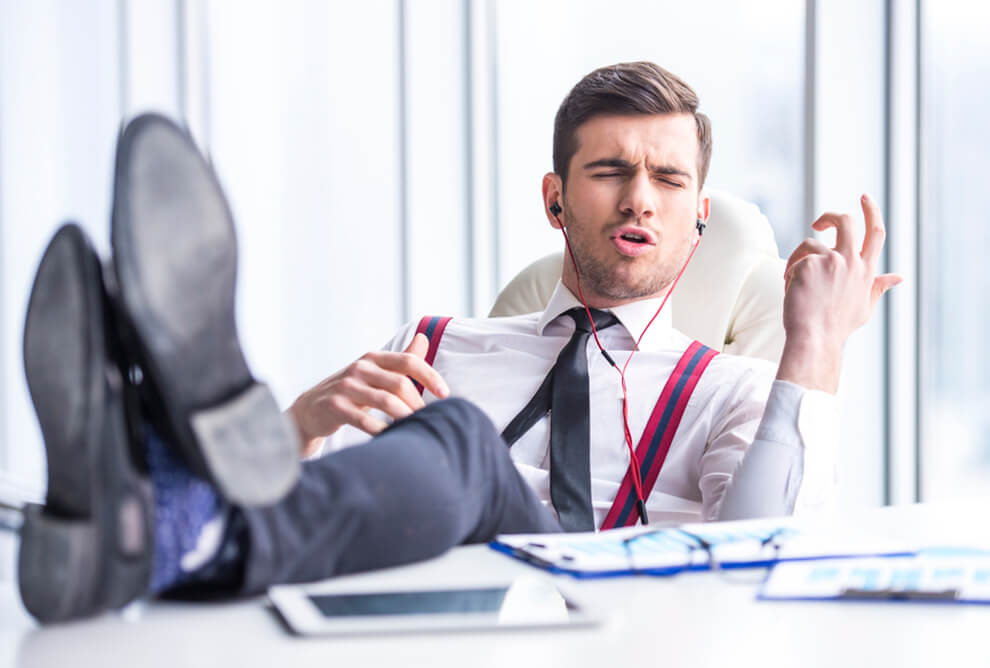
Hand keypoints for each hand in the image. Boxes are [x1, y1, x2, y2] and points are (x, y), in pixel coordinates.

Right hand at [288, 333, 449, 455]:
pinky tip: (392, 438)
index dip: (430, 376)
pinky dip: (382, 431)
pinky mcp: (335, 407)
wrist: (310, 410)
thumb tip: (423, 337)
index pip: (408, 361)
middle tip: (428, 420)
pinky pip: (365, 420)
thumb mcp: (374, 373)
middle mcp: (360, 368)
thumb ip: (401, 360)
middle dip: (418, 403)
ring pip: (386, 401)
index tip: (445, 394)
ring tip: (415, 429)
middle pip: (399, 383)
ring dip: (405, 417)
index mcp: (373, 358)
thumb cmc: (350, 392)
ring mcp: (346, 387)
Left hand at [777, 193, 902, 391]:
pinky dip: (790, 273)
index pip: (875, 233)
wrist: (815, 338)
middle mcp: (853, 262)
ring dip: (798, 258)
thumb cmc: (836, 327)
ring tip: (792, 280)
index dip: (871, 212)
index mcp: (867, 271)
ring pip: (811, 243)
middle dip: (831, 216)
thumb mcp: (864, 307)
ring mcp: (832, 262)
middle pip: (846, 222)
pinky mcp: (811, 264)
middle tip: (818, 223)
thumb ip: (878, 288)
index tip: (864, 198)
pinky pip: (796, 260)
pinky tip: (791, 290)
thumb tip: (898, 277)